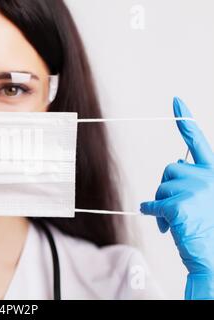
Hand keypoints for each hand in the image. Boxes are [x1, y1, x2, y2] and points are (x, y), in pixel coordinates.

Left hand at [140, 97, 213, 299]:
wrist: (212, 258)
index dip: (185, 121)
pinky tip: (165, 225)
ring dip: (161, 204)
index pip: (197, 142)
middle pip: (169, 169)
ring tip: (176, 220)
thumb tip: (166, 178)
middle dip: (167, 187)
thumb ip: (189, 184)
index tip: (175, 101)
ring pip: (160, 187)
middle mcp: (207, 178)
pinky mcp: (178, 206)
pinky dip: (153, 213)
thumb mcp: (203, 201)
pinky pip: (152, 204)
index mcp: (213, 174)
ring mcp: (194, 191)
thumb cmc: (207, 230)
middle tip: (178, 208)